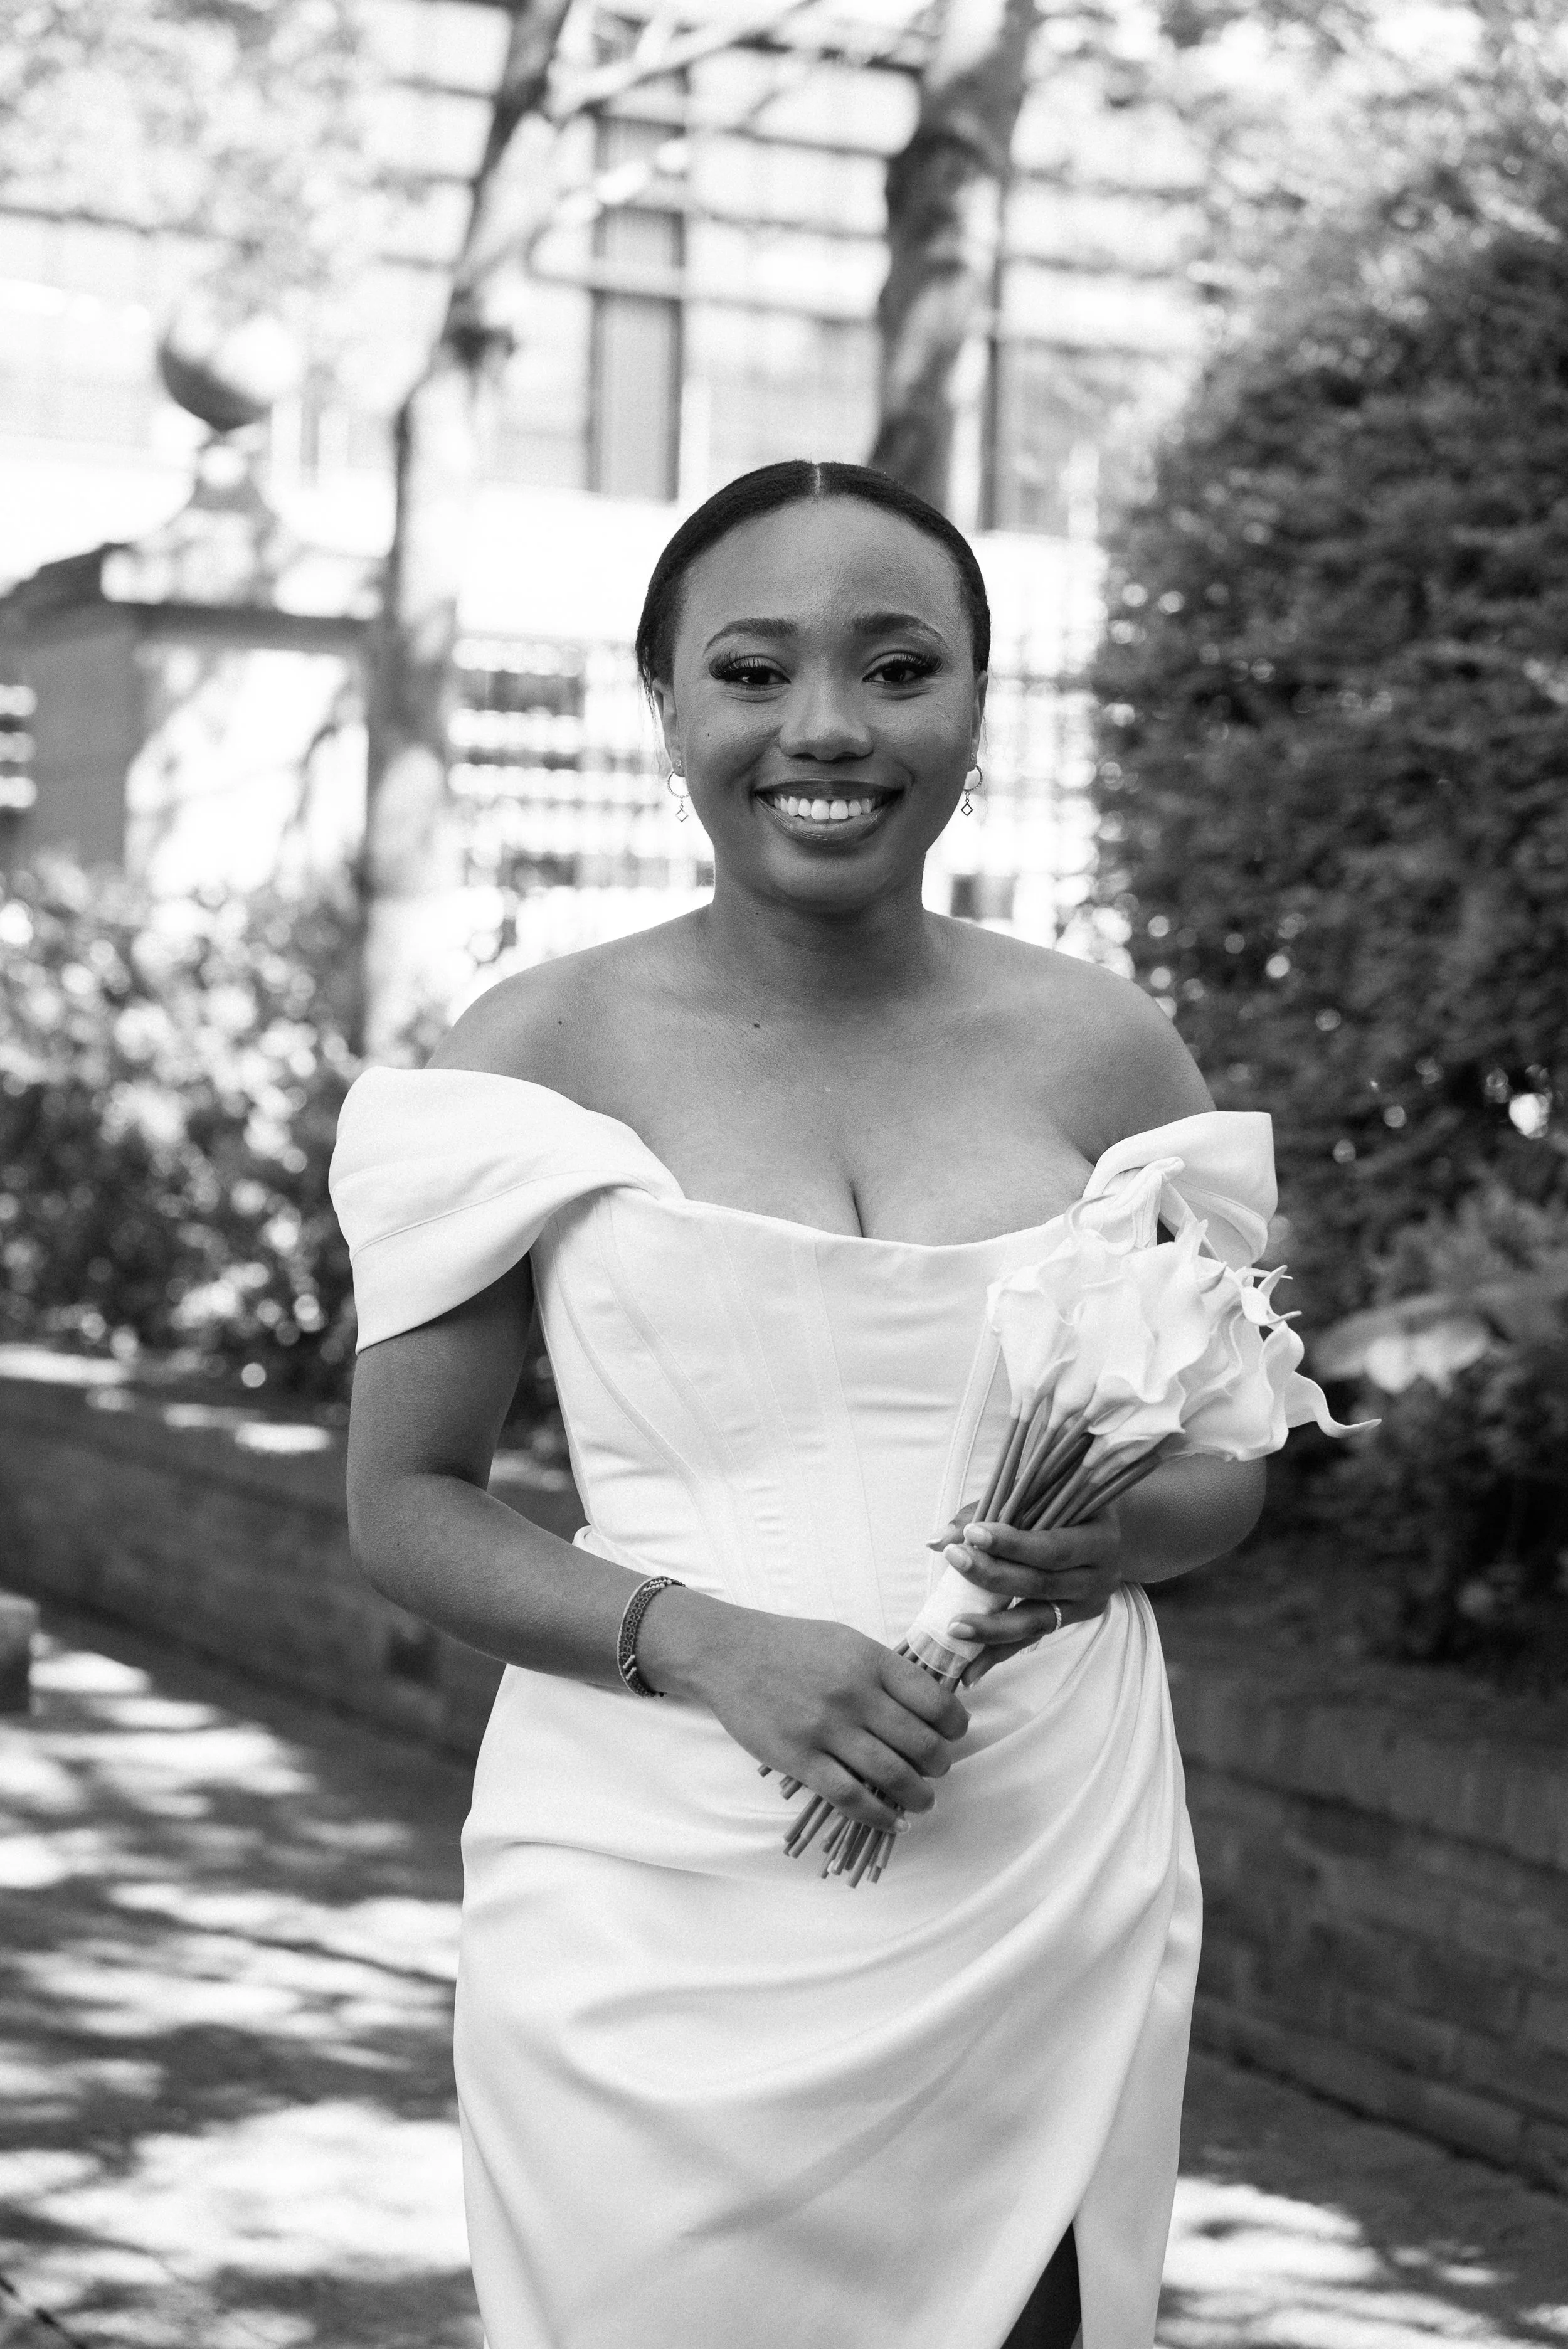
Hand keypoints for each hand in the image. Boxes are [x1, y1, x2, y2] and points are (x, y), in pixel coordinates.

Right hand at [676, 1605, 969, 1831]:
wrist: (729, 1653)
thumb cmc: (791, 1645)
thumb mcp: (847, 1641)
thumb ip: (885, 1670)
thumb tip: (927, 1703)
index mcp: (871, 1661)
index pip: (935, 1701)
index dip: (955, 1726)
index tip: (954, 1735)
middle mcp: (855, 1695)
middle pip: (920, 1744)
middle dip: (940, 1764)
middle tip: (938, 1769)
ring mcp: (826, 1729)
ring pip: (892, 1776)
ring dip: (918, 1796)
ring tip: (922, 1801)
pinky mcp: (800, 1759)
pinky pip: (851, 1797)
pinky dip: (879, 1816)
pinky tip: (892, 1821)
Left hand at [942, 1510, 1123, 1685]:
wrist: (1104, 1529)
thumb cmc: (1064, 1502)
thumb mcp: (1042, 1493)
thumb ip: (993, 1508)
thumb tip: (938, 1539)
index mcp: (1099, 1537)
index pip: (1052, 1546)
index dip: (1012, 1544)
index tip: (971, 1534)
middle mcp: (1100, 1576)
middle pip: (1042, 1585)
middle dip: (993, 1576)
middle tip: (953, 1560)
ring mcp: (1087, 1604)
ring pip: (1036, 1622)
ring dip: (992, 1627)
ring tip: (954, 1628)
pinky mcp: (1071, 1622)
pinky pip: (1031, 1639)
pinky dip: (998, 1654)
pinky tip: (970, 1672)